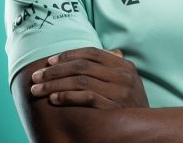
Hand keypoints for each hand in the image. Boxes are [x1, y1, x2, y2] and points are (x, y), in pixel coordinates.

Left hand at [30, 47, 148, 108]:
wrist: (146, 129)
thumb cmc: (130, 106)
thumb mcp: (127, 83)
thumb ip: (114, 68)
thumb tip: (104, 52)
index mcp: (125, 66)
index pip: (92, 53)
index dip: (69, 55)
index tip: (50, 60)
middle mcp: (123, 75)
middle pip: (83, 66)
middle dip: (56, 70)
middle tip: (36, 75)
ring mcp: (120, 91)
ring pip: (81, 80)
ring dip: (55, 84)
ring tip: (37, 89)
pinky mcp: (113, 107)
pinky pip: (86, 97)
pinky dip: (67, 96)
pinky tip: (53, 99)